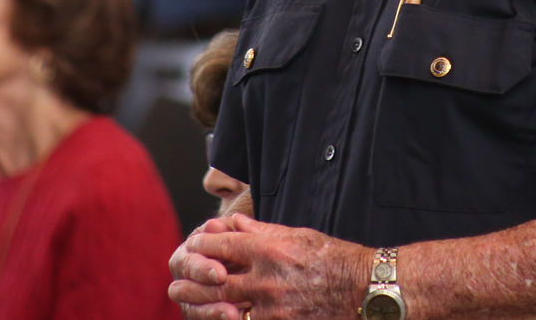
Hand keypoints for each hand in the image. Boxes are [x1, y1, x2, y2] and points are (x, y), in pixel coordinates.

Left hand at [169, 213, 365, 319]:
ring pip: (226, 309)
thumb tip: (232, 224)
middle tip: (175, 286)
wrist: (361, 288)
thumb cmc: (332, 256)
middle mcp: (268, 279)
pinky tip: (221, 318)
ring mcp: (272, 308)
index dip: (203, 245)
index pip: (224, 245)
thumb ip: (260, 230)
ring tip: (187, 307)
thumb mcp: (296, 234)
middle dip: (193, 283)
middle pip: (217, 282)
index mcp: (271, 250)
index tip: (192, 244)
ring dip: (203, 308)